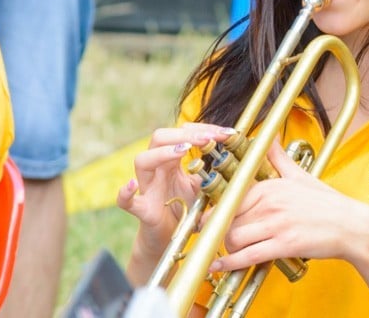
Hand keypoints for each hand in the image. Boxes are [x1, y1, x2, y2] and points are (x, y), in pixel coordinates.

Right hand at [117, 123, 234, 258]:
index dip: (204, 129)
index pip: (183, 133)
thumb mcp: (204, 187)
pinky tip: (133, 185)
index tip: (227, 133)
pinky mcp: (142, 209)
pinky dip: (126, 192)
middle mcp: (157, 169)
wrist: (170, 240)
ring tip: (184, 149)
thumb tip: (243, 158)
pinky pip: (126, 201)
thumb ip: (216, 172)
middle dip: (185, 133)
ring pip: (143, 161)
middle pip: (160, 138)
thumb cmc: (185, 209)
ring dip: (163, 152)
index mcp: (172, 160)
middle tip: (209, 138)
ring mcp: (147, 188)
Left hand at [208, 141, 368, 272]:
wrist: (352, 225)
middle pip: (228, 220)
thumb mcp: (300, 175)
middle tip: (215, 240)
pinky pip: (248, 255)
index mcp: (270, 185)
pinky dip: (230, 264)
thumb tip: (268, 138)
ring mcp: (277, 224)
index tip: (207, 220)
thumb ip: (279, 158)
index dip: (215, 212)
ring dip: (225, 249)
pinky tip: (219, 268)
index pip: (230, 198)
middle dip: (218, 233)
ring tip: (226, 254)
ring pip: (233, 238)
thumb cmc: (327, 203)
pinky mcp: (284, 244)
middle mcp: (270, 202)